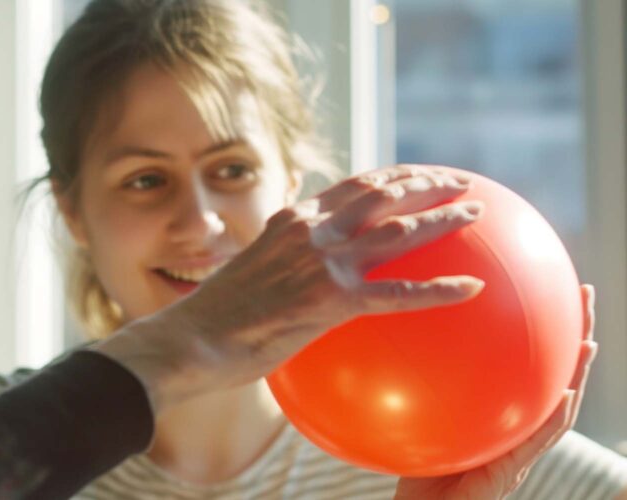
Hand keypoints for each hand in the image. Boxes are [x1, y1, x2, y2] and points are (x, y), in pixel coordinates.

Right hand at [96, 165, 486, 410]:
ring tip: (476, 213)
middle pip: (381, 193)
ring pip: (398, 230)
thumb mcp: (247, 276)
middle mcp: (310, 231)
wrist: (192, 340)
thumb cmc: (213, 320)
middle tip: (459, 182)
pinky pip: (399, 292)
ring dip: (442, 217)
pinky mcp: (330, 300)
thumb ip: (279, 267)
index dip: (389, 177)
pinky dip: (440, 289)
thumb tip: (296, 284)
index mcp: (290, 222)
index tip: (416, 175)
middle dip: (426, 181)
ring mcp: (322, 263)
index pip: (350, 187)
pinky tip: (472, 290)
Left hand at [393, 284, 598, 499]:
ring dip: (578, 373)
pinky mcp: (510, 471)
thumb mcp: (415, 413)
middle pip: (553, 374)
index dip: (543, 329)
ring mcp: (518, 449)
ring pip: (559, 405)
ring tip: (590, 341)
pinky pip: (539, 441)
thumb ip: (418, 381)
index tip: (550, 289)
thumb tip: (397, 334)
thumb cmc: (413, 466)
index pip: (526, 362)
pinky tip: (569, 392)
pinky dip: (556, 417)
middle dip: (574, 337)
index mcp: (501, 411)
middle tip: (584, 296)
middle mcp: (516, 426)